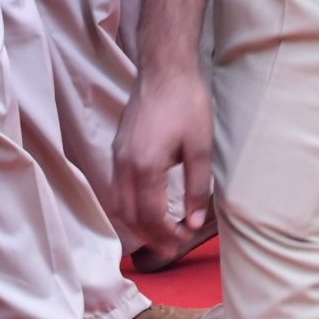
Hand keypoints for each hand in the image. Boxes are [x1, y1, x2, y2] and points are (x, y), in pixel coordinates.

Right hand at [114, 66, 213, 249]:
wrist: (164, 71)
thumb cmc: (187, 104)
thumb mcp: (201, 147)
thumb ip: (197, 187)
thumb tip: (192, 221)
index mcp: (145, 167)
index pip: (150, 216)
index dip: (165, 235)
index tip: (182, 242)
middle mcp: (124, 166)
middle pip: (130, 216)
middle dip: (150, 236)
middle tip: (171, 247)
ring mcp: (117, 157)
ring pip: (119, 204)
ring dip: (137, 224)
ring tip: (159, 233)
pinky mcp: (117, 149)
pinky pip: (117, 188)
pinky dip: (130, 206)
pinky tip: (146, 207)